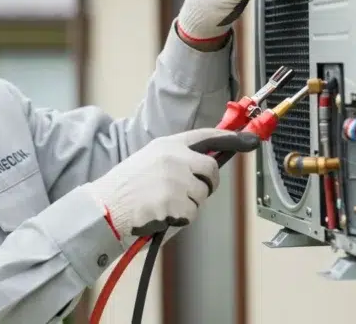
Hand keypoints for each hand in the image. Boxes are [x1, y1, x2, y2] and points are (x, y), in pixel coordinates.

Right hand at [82, 128, 259, 243]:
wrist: (106, 206)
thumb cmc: (126, 186)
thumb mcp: (149, 159)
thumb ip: (176, 157)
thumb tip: (205, 163)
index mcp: (167, 145)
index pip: (206, 137)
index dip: (230, 138)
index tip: (249, 139)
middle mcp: (174, 158)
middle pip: (211, 171)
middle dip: (207, 184)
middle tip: (191, 193)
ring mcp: (176, 180)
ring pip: (201, 195)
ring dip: (189, 204)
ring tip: (163, 202)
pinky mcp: (175, 202)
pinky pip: (191, 214)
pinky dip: (179, 218)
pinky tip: (161, 213)